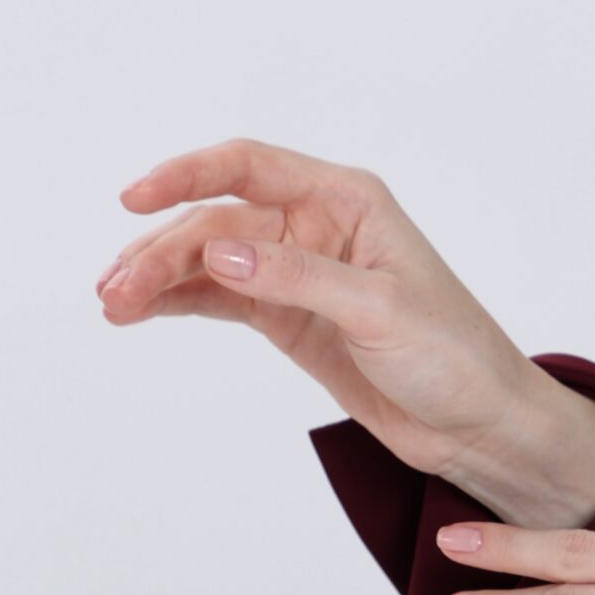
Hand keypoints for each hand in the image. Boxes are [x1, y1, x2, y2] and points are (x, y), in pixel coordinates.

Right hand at [93, 136, 546, 484]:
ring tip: (113, 305)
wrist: (481, 427)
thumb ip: (296, 278)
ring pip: (211, 262)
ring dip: (160, 279)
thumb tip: (217, 251)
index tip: (135, 201)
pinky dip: (182, 303)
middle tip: (115, 291)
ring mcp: (299, 273)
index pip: (249, 167)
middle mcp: (316, 226)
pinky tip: (143, 312)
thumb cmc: (454, 358)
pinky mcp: (292, 320)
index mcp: (346, 200)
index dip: (186, 175)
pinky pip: (223, 300)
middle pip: (218, 222)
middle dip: (162, 251)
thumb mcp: (378, 312)